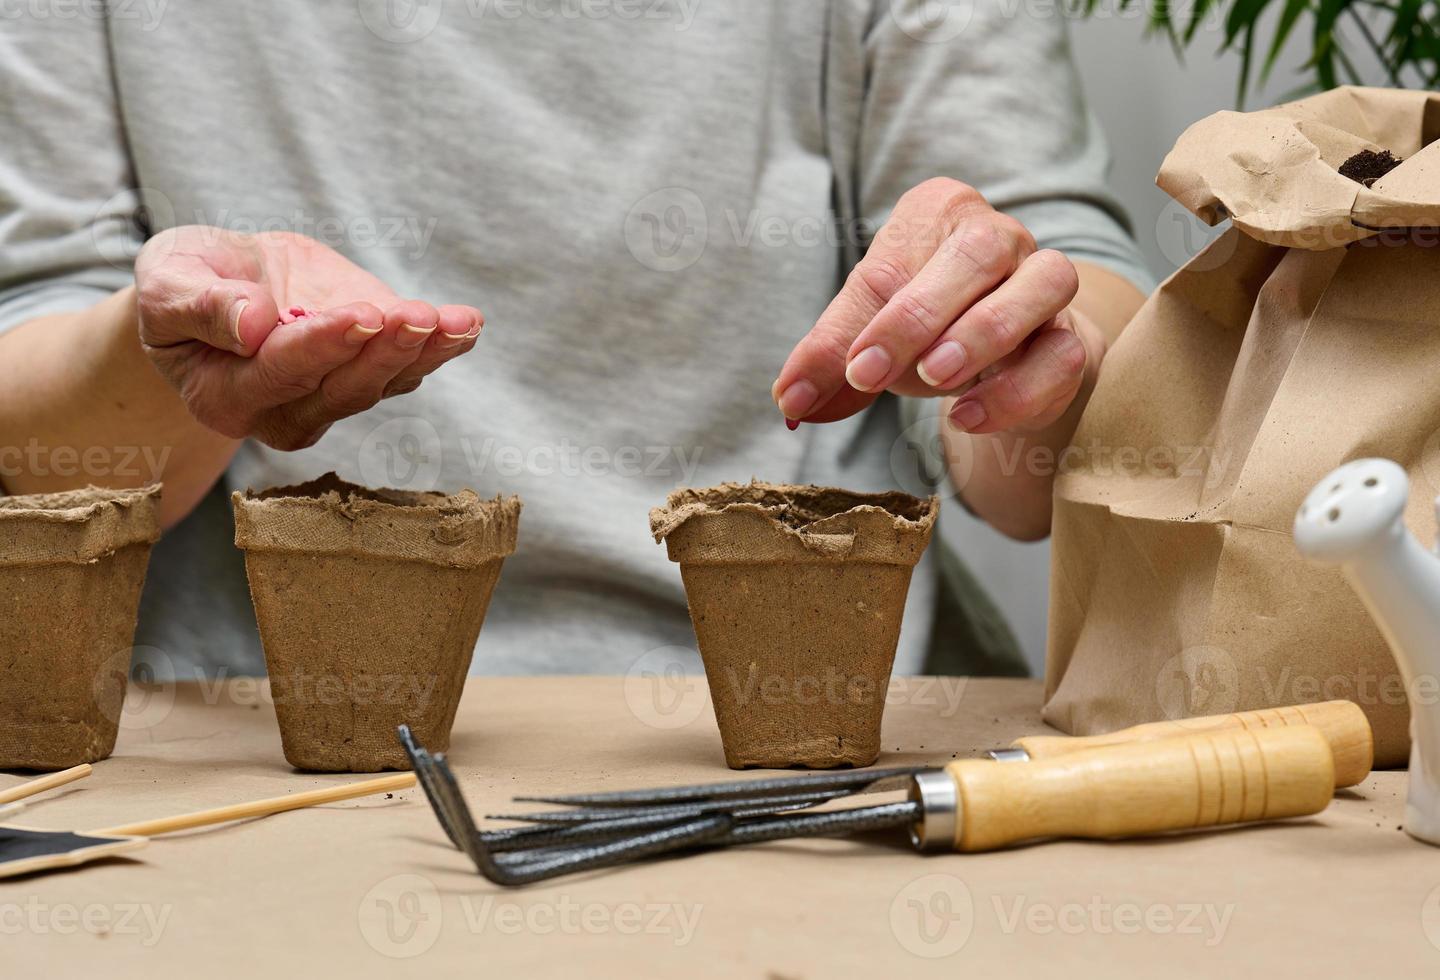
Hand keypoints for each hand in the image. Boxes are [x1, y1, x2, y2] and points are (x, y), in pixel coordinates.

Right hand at [135, 226, 481, 449]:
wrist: (219, 285)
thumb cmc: (185, 284)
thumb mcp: (167, 282)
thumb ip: (197, 306)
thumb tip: (250, 323)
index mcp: (225, 396)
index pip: (280, 373)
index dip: (323, 345)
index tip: (363, 315)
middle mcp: (284, 413)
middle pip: (342, 389)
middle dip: (384, 352)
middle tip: (419, 318)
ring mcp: (333, 400)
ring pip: (384, 384)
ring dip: (424, 353)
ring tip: (457, 322)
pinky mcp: (368, 374)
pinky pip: (408, 368)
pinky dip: (441, 346)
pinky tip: (467, 324)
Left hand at [772, 178, 1102, 433]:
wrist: (999, 356)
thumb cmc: (926, 326)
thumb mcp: (869, 335)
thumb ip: (829, 359)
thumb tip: (788, 400)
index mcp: (938, 212)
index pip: (893, 262)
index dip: (862, 322)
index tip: (842, 372)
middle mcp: (1000, 234)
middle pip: (976, 253)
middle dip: (918, 316)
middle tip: (871, 374)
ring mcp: (1045, 280)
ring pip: (1042, 283)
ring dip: (984, 334)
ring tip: (934, 379)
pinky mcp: (1072, 336)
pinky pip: (1062, 354)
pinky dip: (1016, 390)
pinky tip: (965, 416)